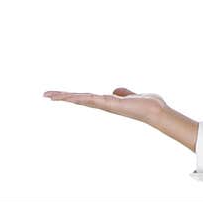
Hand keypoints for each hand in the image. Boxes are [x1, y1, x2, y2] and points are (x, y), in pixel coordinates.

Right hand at [43, 87, 167, 125]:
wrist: (157, 110)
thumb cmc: (147, 104)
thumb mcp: (132, 96)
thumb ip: (124, 93)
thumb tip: (115, 91)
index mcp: (107, 102)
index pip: (86, 98)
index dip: (72, 96)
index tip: (57, 95)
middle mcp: (104, 105)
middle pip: (80, 99)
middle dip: (63, 97)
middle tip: (45, 94)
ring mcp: (106, 105)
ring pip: (82, 99)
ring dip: (66, 97)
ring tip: (50, 95)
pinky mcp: (111, 104)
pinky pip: (93, 99)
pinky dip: (81, 97)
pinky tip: (70, 96)